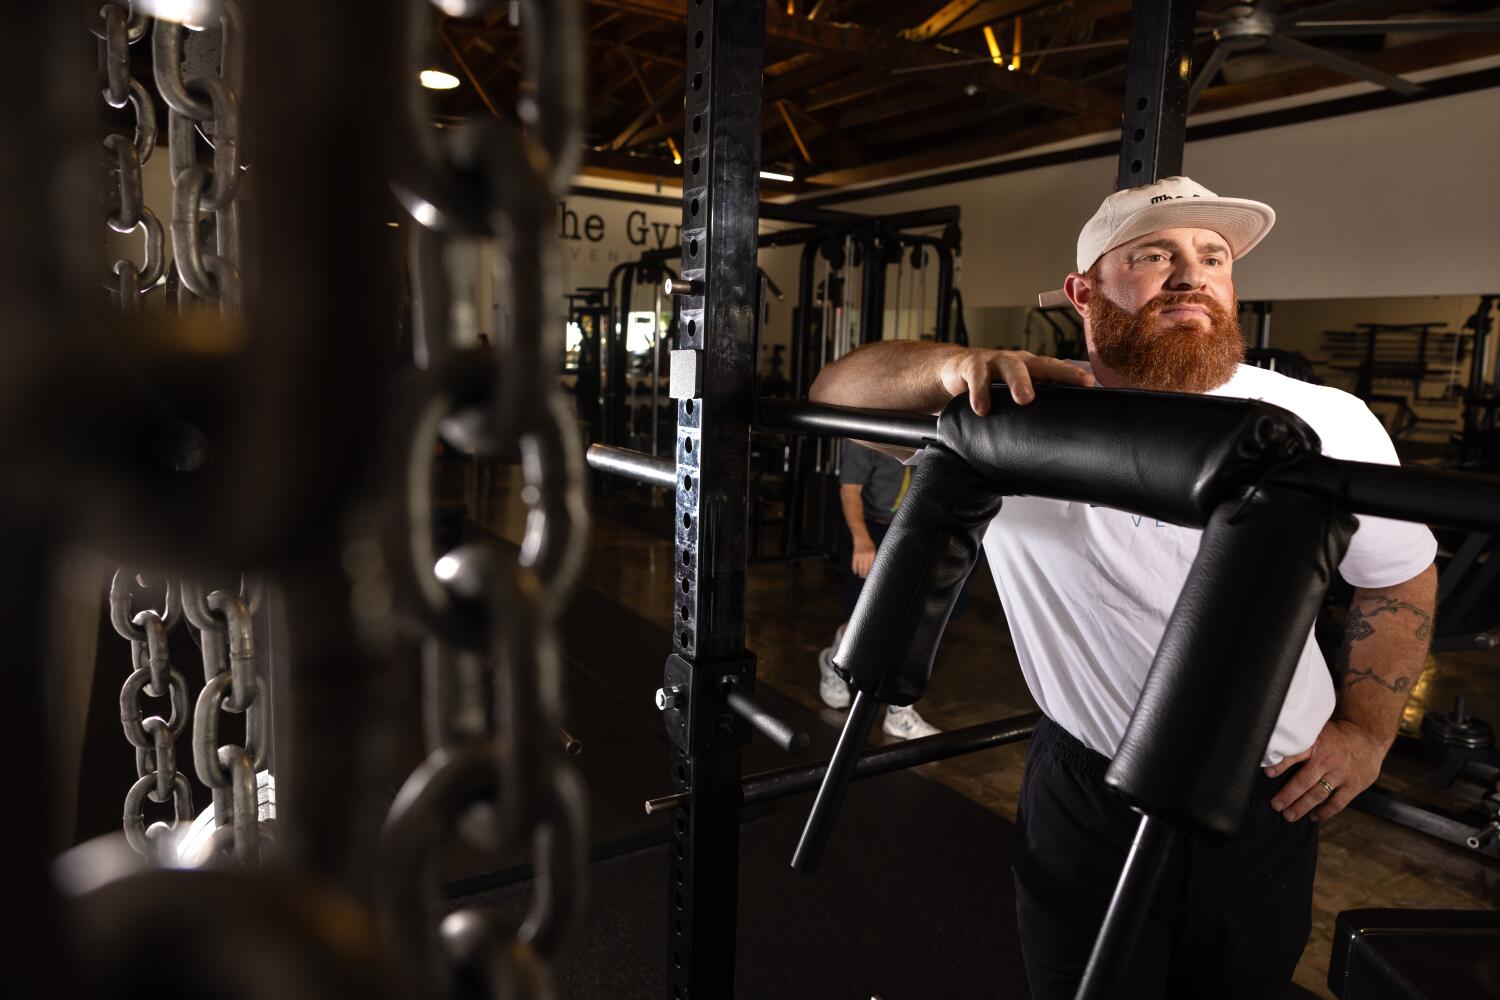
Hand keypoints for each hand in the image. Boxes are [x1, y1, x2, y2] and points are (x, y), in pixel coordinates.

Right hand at [851, 537, 875, 577]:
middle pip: (865, 568)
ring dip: (860, 573)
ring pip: (859, 567)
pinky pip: (854, 564)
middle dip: (865, 574)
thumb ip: (874, 558)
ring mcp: (859, 555)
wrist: (861, 538)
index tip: (871, 575)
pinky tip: (855, 572)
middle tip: (865, 577)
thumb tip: (874, 567)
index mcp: (872, 554)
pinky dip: (854, 569)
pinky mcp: (854, 555)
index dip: (871, 571)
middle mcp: (866, 555)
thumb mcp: (874, 550)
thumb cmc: (869, 545)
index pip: (871, 565)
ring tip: (861, 576)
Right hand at [937, 349, 1095, 414]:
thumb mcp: (1011, 394)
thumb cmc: (990, 386)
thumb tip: (1054, 440)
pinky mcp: (971, 365)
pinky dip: (979, 392)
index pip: (1056, 369)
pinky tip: (981, 408)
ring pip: (1010, 367)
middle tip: (1076, 386)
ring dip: (1018, 382)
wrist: (953, 370)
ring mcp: (994, 361)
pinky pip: (977, 377)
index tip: (1090, 383)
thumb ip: (1029, 408)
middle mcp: (1016, 362)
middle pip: (1040, 365)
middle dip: (1057, 374)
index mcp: (1030, 368)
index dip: (1072, 374)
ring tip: (1024, 399)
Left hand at [1264, 718, 1390, 821]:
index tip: (1268, 773)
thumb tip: (1275, 745)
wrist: (1368, 736)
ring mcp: (1340, 775)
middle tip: (1276, 805)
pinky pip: (1337, 803)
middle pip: (1304, 780)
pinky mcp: (1353, 786)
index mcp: (1316, 745)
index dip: (1281, 764)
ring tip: (1289, 815)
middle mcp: (1326, 761)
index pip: (1295, 754)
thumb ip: (1301, 741)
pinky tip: (1313, 816)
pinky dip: (1325, 812)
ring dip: (1302, 806)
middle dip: (1288, 795)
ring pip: (1318, 794)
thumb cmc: (1337, 735)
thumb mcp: (1317, 731)